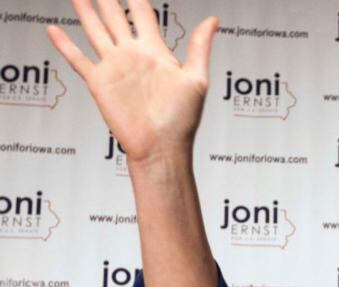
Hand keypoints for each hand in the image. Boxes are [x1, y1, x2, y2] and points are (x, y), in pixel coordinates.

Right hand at [46, 0, 217, 167]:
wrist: (161, 147)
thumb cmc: (182, 120)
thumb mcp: (197, 79)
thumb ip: (200, 48)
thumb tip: (212, 20)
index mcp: (156, 52)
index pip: (142, 13)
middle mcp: (133, 55)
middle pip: (115, 16)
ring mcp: (114, 67)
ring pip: (95, 30)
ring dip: (86, 11)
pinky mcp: (99, 83)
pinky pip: (78, 59)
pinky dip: (64, 45)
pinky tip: (53, 29)